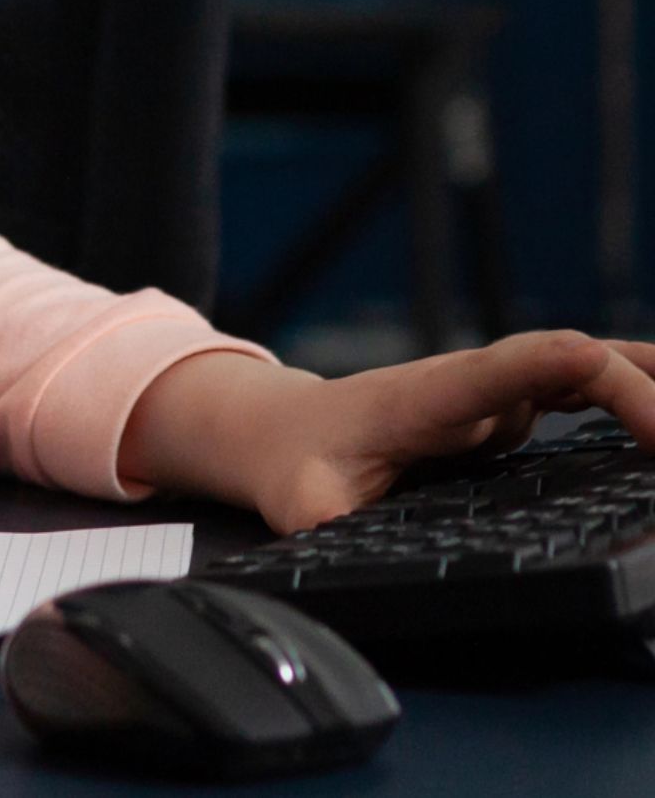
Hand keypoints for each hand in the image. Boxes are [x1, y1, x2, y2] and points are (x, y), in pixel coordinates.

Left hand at [118, 331, 654, 533]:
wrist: (281, 431)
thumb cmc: (296, 465)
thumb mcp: (302, 502)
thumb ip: (326, 521)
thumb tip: (340, 539)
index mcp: (427, 399)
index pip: (503, 368)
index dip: (559, 366)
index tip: (603, 374)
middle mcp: (471, 386)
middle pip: (565, 361)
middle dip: (633, 391)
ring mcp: (494, 392)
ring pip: (583, 366)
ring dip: (645, 383)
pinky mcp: (507, 407)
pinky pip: (581, 387)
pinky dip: (633, 393)